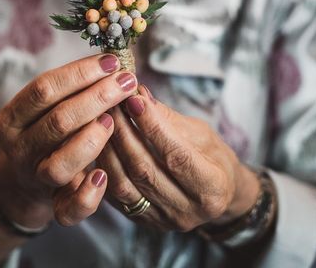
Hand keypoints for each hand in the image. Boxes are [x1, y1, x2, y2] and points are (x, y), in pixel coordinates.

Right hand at [0, 54, 137, 228]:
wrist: (31, 177)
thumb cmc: (50, 128)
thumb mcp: (50, 105)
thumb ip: (73, 86)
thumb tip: (112, 61)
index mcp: (11, 119)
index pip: (44, 89)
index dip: (80, 73)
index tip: (111, 61)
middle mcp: (18, 149)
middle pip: (58, 121)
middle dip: (98, 98)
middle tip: (126, 82)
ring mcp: (34, 179)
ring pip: (60, 165)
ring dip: (92, 140)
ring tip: (114, 120)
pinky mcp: (54, 206)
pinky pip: (69, 209)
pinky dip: (88, 195)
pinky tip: (104, 175)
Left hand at [97, 85, 259, 231]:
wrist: (216, 195)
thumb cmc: (213, 158)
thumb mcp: (202, 134)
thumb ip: (169, 118)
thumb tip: (139, 94)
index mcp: (212, 188)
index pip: (176, 155)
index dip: (152, 126)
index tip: (134, 99)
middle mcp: (187, 211)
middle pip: (145, 170)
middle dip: (124, 132)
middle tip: (111, 103)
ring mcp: (162, 220)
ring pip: (124, 184)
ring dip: (108, 148)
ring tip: (101, 120)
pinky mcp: (142, 221)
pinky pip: (114, 195)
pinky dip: (104, 166)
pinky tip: (99, 143)